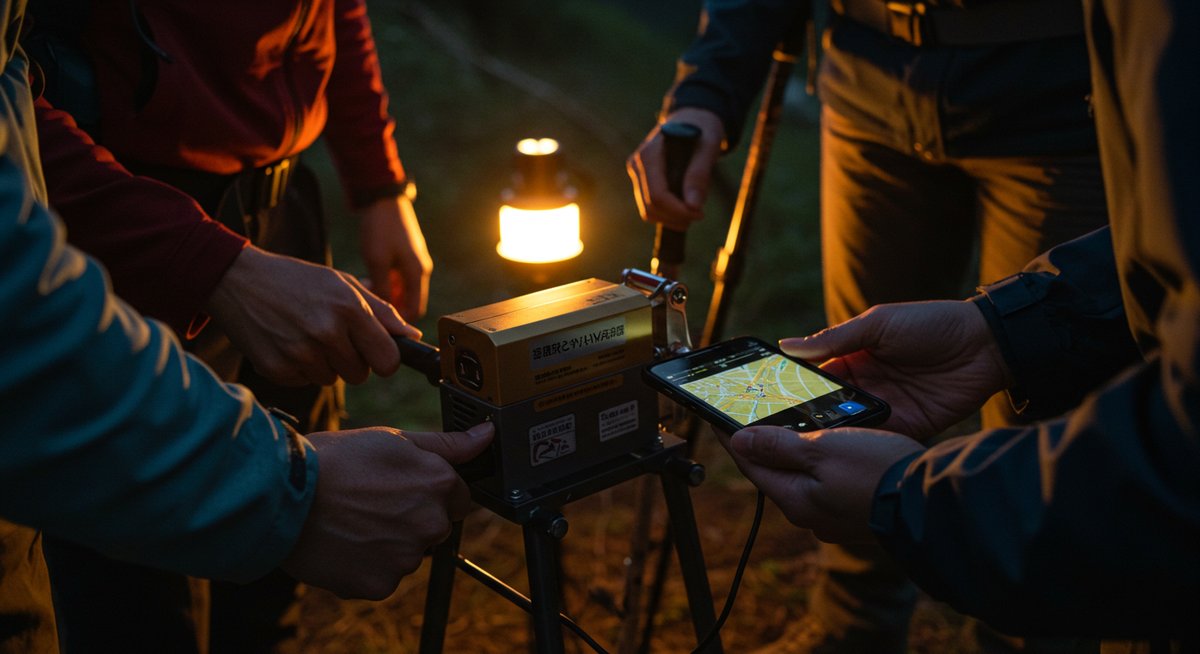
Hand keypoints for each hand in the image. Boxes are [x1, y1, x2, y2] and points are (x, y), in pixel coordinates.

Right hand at [206, 246, 418, 385]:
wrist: (238, 279)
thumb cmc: (297, 280)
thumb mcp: (343, 284)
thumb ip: (382, 312)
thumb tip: (412, 337)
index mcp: (349, 309)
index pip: (388, 361)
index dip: (383, 359)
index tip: (375, 353)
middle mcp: (326, 333)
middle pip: (360, 375)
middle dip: (353, 361)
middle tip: (332, 336)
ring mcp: (299, 353)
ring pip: (332, 380)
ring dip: (325, 364)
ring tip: (306, 334)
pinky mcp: (276, 368)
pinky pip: (305, 382)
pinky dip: (300, 368)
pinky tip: (287, 342)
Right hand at [283, 422, 493, 599]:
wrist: (283, 495)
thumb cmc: (336, 460)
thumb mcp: (394, 439)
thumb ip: (447, 445)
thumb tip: (486, 436)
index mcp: (439, 484)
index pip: (457, 497)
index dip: (429, 491)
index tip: (401, 488)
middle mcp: (430, 523)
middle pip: (433, 527)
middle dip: (411, 518)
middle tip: (372, 502)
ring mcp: (407, 557)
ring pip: (408, 553)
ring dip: (389, 543)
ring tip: (353, 520)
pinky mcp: (381, 584)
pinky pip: (383, 577)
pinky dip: (367, 566)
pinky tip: (346, 543)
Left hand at [359, 193, 432, 320]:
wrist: (382, 198)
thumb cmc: (380, 228)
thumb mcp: (377, 261)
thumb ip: (383, 288)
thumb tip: (385, 313)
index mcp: (418, 273)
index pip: (415, 312)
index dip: (399, 323)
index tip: (378, 323)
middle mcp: (420, 269)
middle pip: (409, 302)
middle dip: (389, 308)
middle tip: (367, 304)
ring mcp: (414, 261)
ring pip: (402, 290)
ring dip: (386, 294)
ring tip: (365, 289)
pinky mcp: (405, 255)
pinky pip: (398, 278)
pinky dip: (386, 283)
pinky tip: (368, 278)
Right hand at [626, 107, 725, 230]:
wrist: (692, 118)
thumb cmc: (702, 129)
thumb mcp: (708, 146)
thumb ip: (699, 174)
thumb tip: (693, 206)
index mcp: (649, 154)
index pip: (657, 195)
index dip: (678, 211)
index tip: (700, 214)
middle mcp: (637, 164)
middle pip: (650, 207)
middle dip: (675, 217)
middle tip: (699, 214)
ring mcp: (636, 173)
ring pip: (648, 211)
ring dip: (671, 218)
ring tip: (693, 210)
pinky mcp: (642, 180)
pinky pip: (650, 206)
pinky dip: (668, 212)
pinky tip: (685, 204)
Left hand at [726, 426, 923, 543]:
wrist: (932, 502)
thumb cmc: (876, 473)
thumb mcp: (822, 449)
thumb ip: (778, 446)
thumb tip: (739, 442)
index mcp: (795, 499)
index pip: (750, 463)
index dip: (732, 436)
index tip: (717, 416)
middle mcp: (811, 514)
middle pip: (776, 471)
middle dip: (764, 443)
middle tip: (752, 415)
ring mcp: (835, 516)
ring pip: (804, 477)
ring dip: (796, 451)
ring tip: (790, 424)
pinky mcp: (857, 512)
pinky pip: (829, 482)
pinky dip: (823, 461)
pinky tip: (831, 444)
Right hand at [782, 301, 1012, 439]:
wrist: (987, 343)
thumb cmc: (931, 324)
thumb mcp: (878, 325)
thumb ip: (834, 339)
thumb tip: (787, 346)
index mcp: (854, 357)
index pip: (814, 377)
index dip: (791, 388)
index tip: (765, 400)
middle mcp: (866, 385)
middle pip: (827, 406)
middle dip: (805, 417)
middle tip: (777, 430)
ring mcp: (886, 407)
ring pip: (849, 426)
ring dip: (831, 433)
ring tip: (803, 444)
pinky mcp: (909, 426)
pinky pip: (879, 439)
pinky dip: (863, 444)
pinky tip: (842, 451)